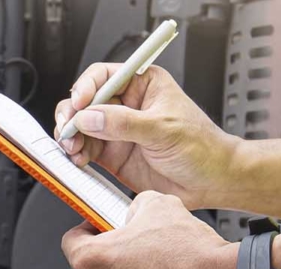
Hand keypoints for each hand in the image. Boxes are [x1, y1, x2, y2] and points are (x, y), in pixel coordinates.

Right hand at [55, 64, 240, 208]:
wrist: (212, 181)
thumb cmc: (201, 147)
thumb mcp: (163, 129)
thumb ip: (124, 124)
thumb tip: (90, 117)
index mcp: (143, 85)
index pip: (104, 76)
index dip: (86, 88)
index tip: (79, 104)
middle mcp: (127, 106)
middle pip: (86, 102)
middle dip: (72, 114)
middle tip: (67, 129)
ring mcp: (118, 131)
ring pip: (81, 127)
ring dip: (71, 136)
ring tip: (72, 148)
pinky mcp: (114, 155)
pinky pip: (87, 150)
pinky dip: (77, 154)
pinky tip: (78, 159)